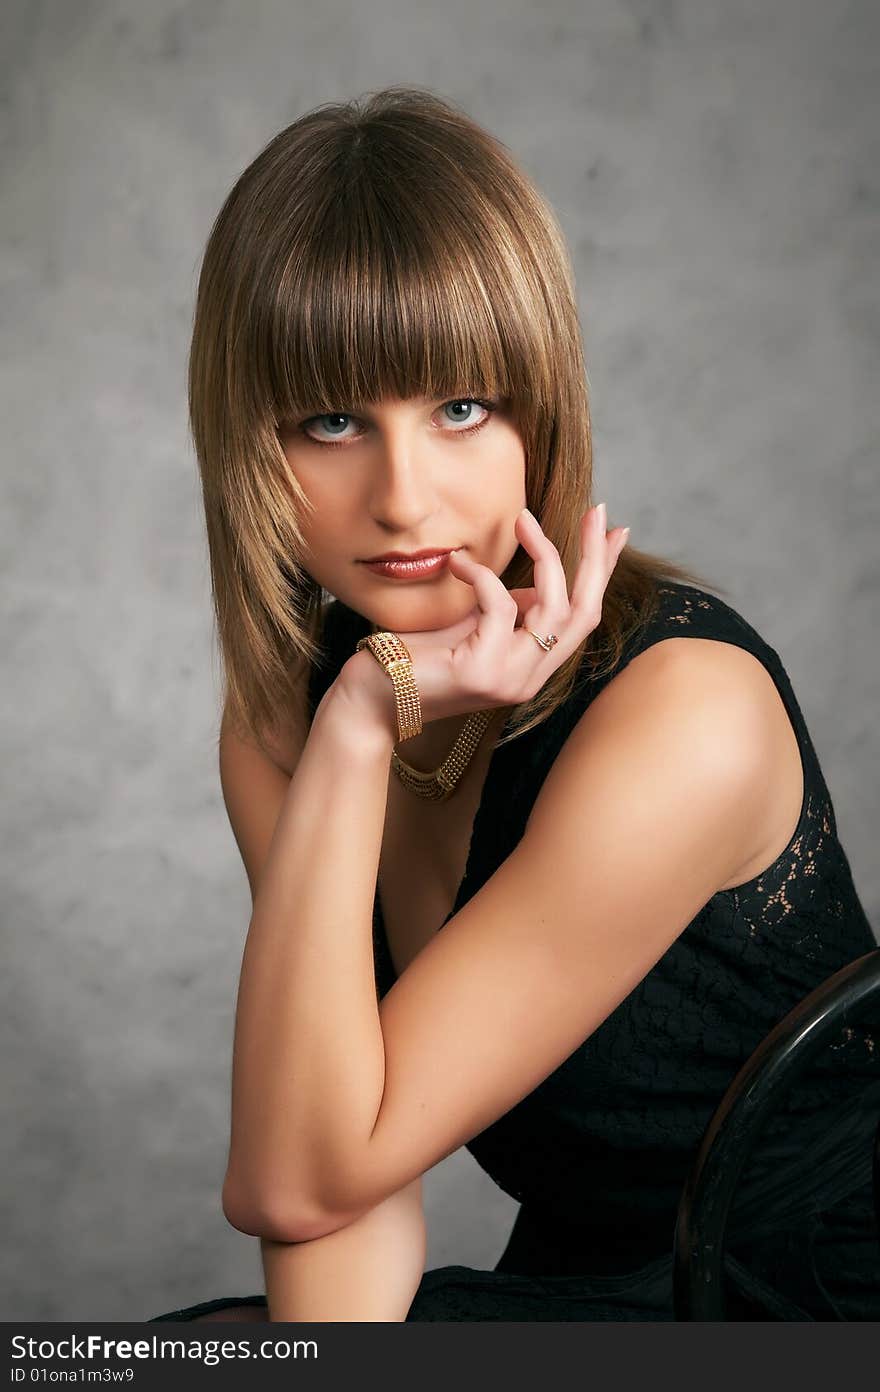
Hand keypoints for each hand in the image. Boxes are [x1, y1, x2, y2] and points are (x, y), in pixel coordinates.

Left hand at [334, 504, 629, 740]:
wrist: (372, 699)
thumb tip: (538, 583)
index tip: (615, 532)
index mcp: (532, 668)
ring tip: (522, 520)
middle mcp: (529, 678)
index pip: (583, 618)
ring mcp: (509, 679)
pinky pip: (500, 607)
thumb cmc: (417, 658)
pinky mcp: (482, 671)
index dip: (602, 574)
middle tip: (596, 512)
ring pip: (552, 607)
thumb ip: (510, 611)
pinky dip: (482, 576)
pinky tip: (458, 563)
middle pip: (583, 612)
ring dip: (543, 555)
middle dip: (595, 559)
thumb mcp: (473, 627)